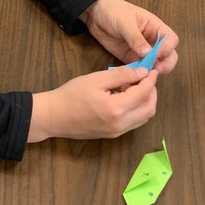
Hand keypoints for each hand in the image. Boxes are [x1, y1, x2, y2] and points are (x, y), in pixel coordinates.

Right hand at [27, 65, 157, 142]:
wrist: (53, 116)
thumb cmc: (71, 95)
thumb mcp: (96, 79)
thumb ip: (122, 75)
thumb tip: (142, 73)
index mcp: (116, 109)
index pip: (144, 93)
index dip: (150, 80)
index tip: (151, 70)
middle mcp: (121, 124)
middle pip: (149, 109)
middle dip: (151, 92)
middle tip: (145, 78)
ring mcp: (117, 132)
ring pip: (143, 118)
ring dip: (145, 102)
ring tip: (133, 87)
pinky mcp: (112, 135)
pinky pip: (133, 122)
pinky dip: (136, 109)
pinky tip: (125, 98)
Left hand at [82, 0, 177, 74]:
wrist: (96, 14)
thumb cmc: (114, 11)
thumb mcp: (125, 22)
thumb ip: (136, 38)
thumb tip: (147, 53)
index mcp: (155, 27)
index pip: (171, 40)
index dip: (167, 49)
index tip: (156, 54)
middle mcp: (152, 40)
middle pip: (168, 55)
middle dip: (165, 64)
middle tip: (155, 70)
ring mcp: (142, 51)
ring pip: (155, 64)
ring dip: (152, 71)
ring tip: (143, 75)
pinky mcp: (131, 58)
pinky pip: (139, 69)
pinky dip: (138, 74)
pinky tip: (133, 77)